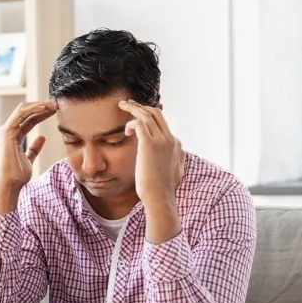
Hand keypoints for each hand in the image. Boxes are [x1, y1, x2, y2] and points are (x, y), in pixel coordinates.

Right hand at [0, 100, 56, 212]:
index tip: (56, 111)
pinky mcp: (7, 132)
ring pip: (23, 110)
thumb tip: (42, 137)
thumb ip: (34, 148)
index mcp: (13, 136)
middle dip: (41, 106)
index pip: (29, 120)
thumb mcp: (30, 159)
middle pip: (26, 112)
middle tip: (57, 104)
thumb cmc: (18, 175)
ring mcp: (6, 130)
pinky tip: (45, 108)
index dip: (42, 114)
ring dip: (39, 105)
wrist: (11, 184)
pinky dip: (33, 109)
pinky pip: (20, 115)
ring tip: (53, 104)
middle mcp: (8, 131)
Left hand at [121, 99, 184, 242]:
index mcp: (175, 145)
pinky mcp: (150, 144)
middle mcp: (170, 139)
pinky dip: (132, 122)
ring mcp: (161, 140)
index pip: (163, 123)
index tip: (137, 118)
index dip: (149, 117)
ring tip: (122, 105)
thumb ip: (176, 160)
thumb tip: (179, 154)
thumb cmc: (163, 190)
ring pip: (147, 114)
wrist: (160, 198)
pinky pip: (140, 123)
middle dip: (141, 106)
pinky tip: (125, 130)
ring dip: (134, 108)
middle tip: (128, 104)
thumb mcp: (175, 172)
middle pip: (157, 113)